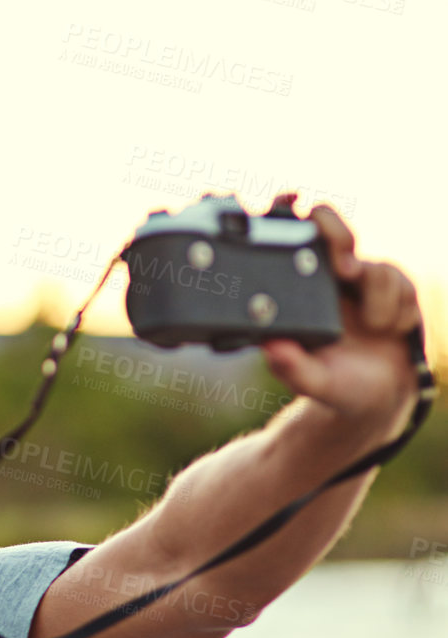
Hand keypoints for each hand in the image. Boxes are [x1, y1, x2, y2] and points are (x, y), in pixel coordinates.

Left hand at [260, 199, 421, 433]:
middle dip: (339, 237)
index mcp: (300, 297)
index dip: (292, 225)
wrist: (379, 397)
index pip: (295, 249)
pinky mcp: (395, 291)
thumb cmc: (337, 386)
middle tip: (346, 270)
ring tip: (375, 328)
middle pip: (336, 235)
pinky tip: (391, 329)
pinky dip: (399, 310)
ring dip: (380, 301)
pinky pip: (402, 284)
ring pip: (376, 268)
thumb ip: (291, 366)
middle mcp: (330, 284)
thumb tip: (271, 347)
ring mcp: (364, 284)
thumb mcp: (312, 381)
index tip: (290, 205)